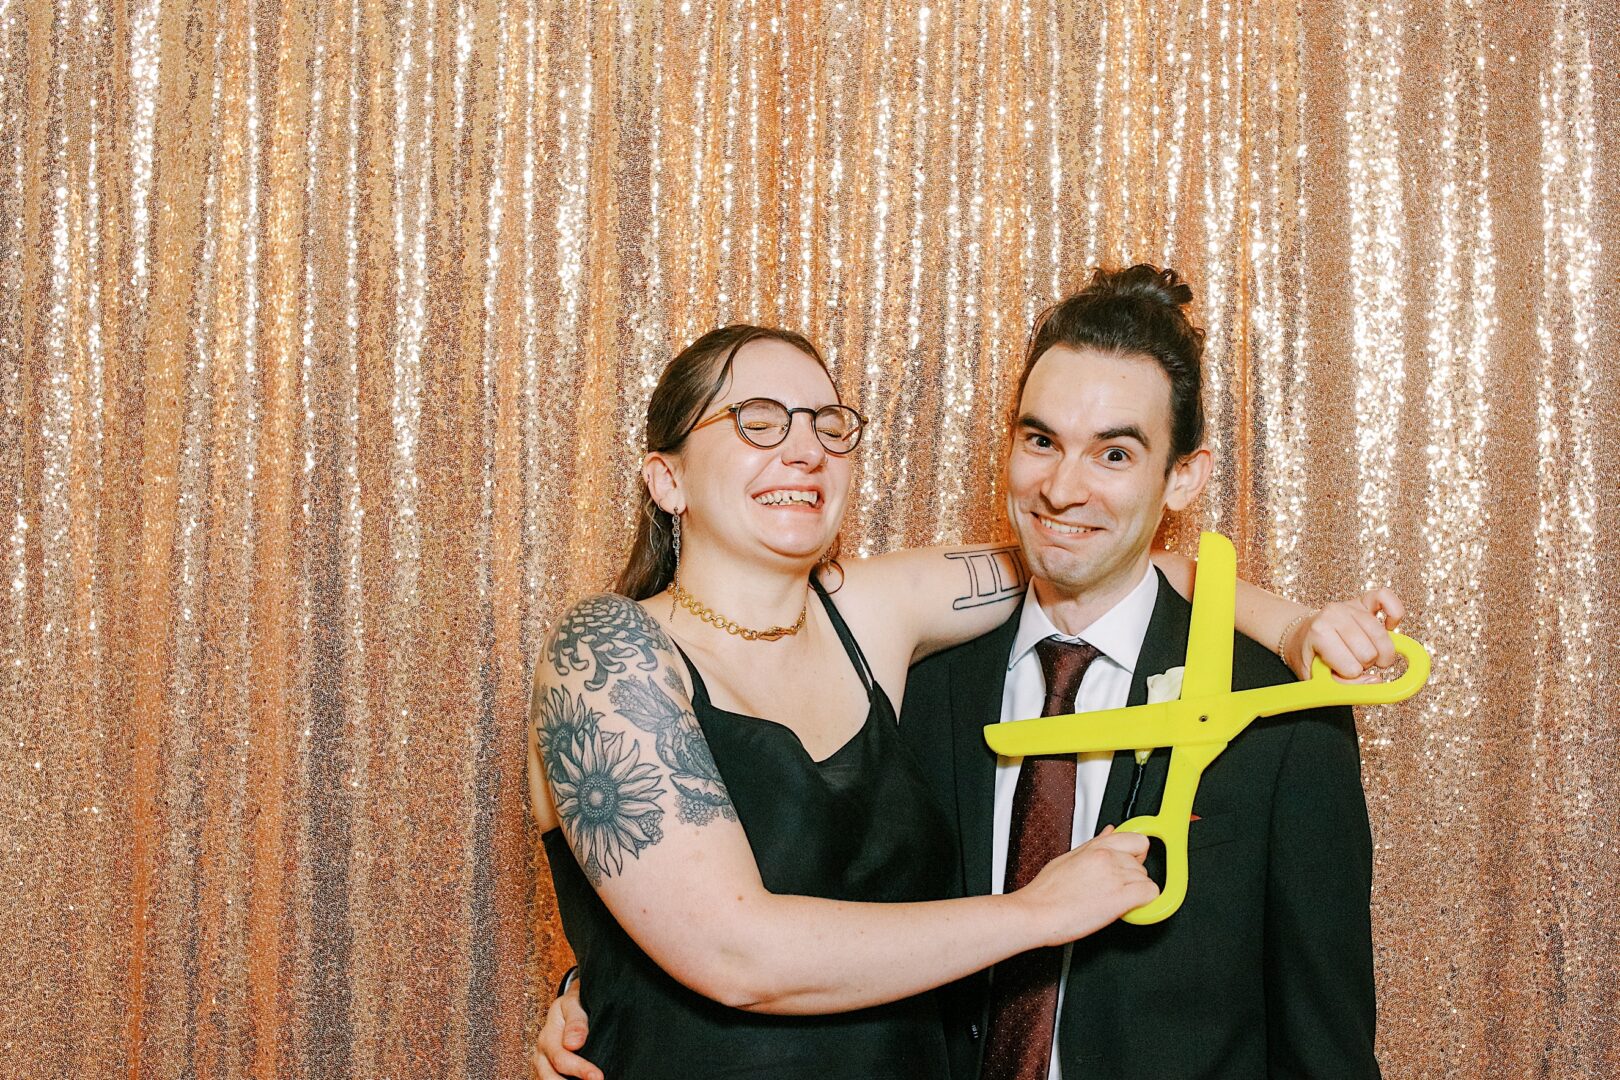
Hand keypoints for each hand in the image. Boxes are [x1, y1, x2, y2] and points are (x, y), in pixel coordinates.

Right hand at [529, 982, 600, 1079]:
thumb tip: (573, 1044)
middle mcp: (542, 1054)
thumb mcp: (573, 1004)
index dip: (580, 1070)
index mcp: (547, 1037)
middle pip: (552, 1077)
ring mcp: (544, 1065)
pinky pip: (556, 1079)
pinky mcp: (550, 1071)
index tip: (598, 1076)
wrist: (568, 1007)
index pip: (561, 1059)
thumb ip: (575, 1022)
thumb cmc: (573, 1005)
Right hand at [1016, 826, 1159, 945]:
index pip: (1137, 840)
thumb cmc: (1046, 891)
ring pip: (1145, 879)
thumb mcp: (1068, 857)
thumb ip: (1095, 844)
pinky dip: (1145, 903)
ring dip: (1135, 892)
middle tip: (1115, 889)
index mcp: (1096, 847)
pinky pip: (1150, 894)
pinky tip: (1129, 908)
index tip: (1131, 864)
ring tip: (1112, 900)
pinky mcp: (1120, 898)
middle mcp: (1107, 857)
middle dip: (1132, 877)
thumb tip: (1110, 832)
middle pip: (1141, 863)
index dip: (1136, 855)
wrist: (1036, 912)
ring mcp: (1115, 876)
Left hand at [1285, 588, 1405, 681]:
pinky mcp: (1363, 600)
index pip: (1351, 667)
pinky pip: (1386, 597)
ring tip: (1366, 653)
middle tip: (1352, 662)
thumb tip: (1376, 681)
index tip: (1339, 671)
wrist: (1301, 634)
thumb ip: (1342, 685)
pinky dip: (1395, 613)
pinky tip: (1389, 626)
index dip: (1349, 675)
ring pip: (1382, 636)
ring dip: (1380, 651)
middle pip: (1369, 653)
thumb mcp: (1314, 677)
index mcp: (1319, 633)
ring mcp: (1349, 606)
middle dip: (1364, 665)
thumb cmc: (1308, 656)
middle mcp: (1334, 615)